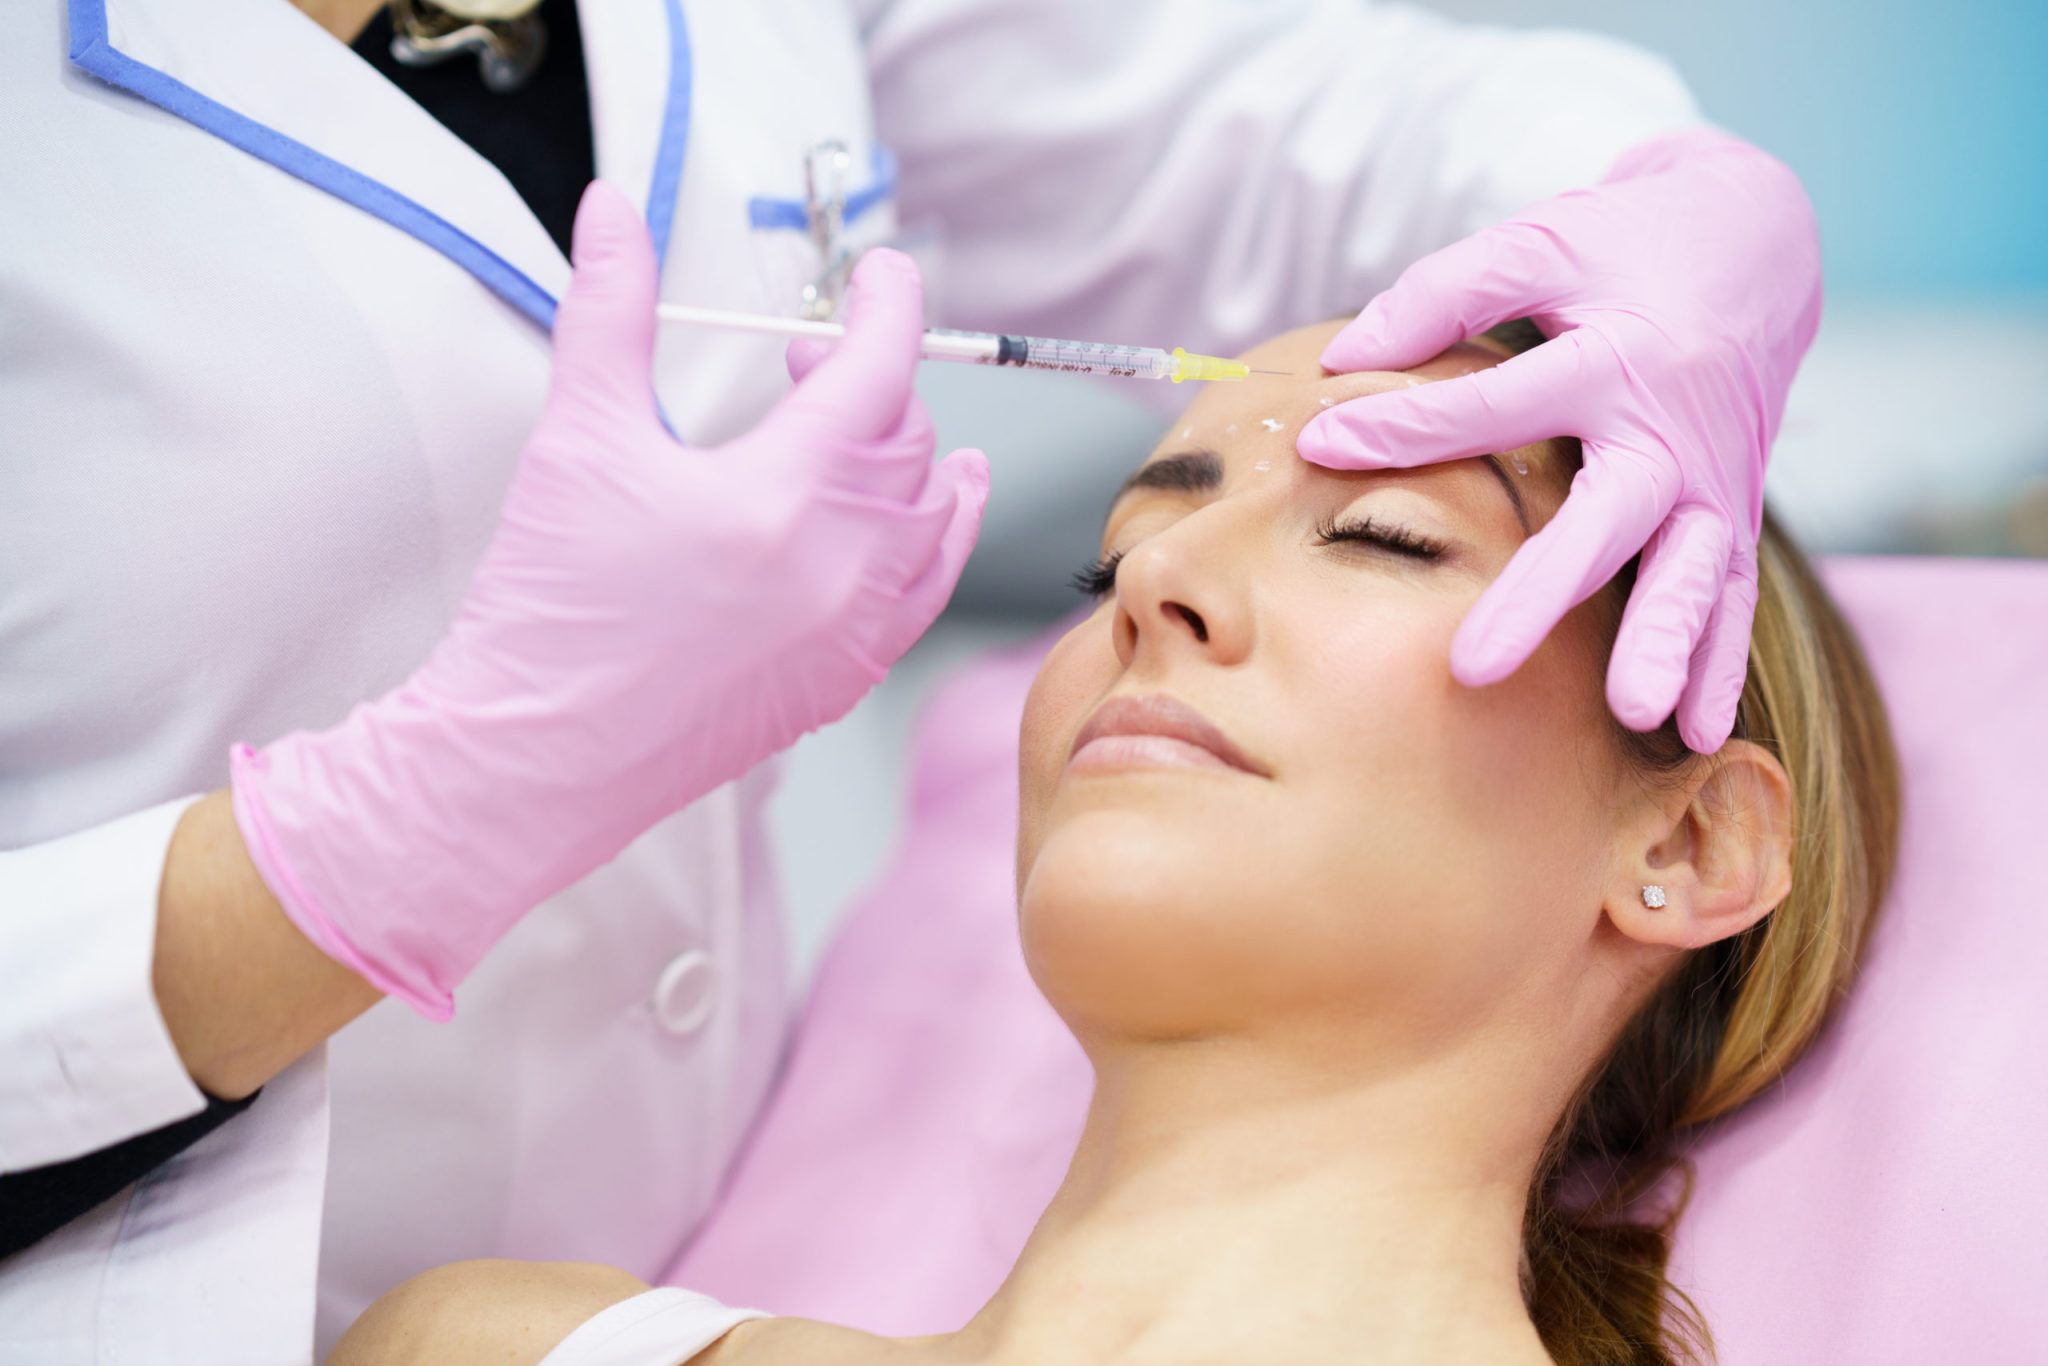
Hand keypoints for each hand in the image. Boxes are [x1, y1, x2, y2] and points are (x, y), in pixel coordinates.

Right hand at [229, 182, 986, 1016]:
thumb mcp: (576, 439)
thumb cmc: (549, 606)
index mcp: (786, 496)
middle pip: (906, 440)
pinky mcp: (841, 683)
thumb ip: (610, 312)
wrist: (530, 758)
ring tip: (908, 431)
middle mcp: (843, 568)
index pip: (880, 370)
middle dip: (869, 381)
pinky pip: (923, 597)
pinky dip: (932, 545)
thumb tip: (612, 211)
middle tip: (804, 362)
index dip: (890, 306)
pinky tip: (921, 526)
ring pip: (933, 520)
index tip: (883, 274)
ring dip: (919, 461)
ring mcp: (852, 634)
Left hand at [1297, 129, 1819, 752]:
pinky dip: (1718, 662)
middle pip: (1603, 518)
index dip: (1408, 424)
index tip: (1321, 445)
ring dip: (1664, 644)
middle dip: (1542, 594)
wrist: (1755, 243)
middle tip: (1476, 667)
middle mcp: (1670, 428)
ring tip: (1633, 713)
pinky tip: (1694, 733)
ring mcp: (1711, 479)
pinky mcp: (1733, 511)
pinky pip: (1730, 595)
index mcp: (1615, 356)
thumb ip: (1446, 293)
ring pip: (1689, 571)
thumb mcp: (1540, 243)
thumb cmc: (1624, 248)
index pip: (1500, 402)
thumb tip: (1344, 354)